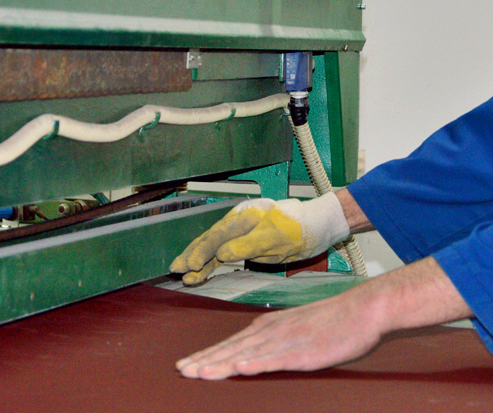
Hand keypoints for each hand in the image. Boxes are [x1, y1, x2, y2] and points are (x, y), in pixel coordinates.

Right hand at [169, 192, 348, 284]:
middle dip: (192, 255)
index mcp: (244, 216)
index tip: (191, 265)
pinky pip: (222, 255)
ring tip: (183, 275)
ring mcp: (239, 233)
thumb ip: (248, 245)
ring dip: (198, 262)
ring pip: (213, 248)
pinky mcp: (244, 245)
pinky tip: (199, 275)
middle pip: (209, 239)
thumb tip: (222, 255)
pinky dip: (210, 265)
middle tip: (176, 269)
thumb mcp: (276, 237)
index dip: (203, 250)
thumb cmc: (299, 228)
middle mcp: (238, 223)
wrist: (316, 227)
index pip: (218, 235)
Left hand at [176, 287, 382, 379]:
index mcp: (271, 326)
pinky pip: (277, 359)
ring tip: (200, 373)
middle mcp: (273, 331)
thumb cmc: (335, 320)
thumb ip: (278, 338)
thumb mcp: (299, 327)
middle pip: (233, 349)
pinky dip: (258, 363)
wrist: (363, 308)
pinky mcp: (305, 351)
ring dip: (222, 363)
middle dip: (206, 361)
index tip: (187, 364)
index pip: (232, 343)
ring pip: (248, 354)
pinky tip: (241, 368)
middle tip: (182, 371)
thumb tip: (257, 351)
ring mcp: (288, 340)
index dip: (209, 354)